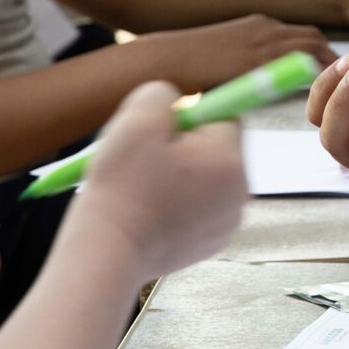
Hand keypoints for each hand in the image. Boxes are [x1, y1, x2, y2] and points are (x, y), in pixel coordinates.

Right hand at [71, 80, 247, 280]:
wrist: (108, 253)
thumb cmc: (123, 186)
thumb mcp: (136, 121)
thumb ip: (162, 95)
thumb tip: (177, 102)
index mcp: (231, 159)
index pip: (225, 114)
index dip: (192, 114)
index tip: (162, 129)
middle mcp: (240, 192)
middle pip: (218, 147)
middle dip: (187, 145)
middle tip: (148, 158)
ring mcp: (228, 222)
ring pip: (208, 178)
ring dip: (183, 174)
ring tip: (146, 186)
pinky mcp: (211, 243)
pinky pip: (201, 207)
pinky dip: (180, 203)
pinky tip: (151, 210)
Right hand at [149, 14, 335, 88]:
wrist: (163, 60)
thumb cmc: (185, 63)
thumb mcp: (223, 53)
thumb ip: (247, 63)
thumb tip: (258, 82)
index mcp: (257, 25)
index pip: (300, 34)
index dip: (317, 50)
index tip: (328, 67)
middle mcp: (266, 28)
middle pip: (314, 37)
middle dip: (332, 56)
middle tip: (344, 78)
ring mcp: (265, 43)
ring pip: (313, 47)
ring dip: (330, 65)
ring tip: (342, 86)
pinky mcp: (261, 62)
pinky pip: (300, 65)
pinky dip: (317, 75)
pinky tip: (323, 92)